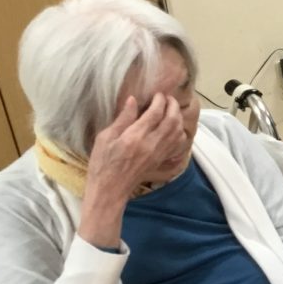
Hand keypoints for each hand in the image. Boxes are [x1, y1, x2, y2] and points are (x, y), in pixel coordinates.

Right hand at [79, 95, 185, 245]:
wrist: (110, 189)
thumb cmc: (102, 163)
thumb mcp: (105, 138)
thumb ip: (122, 119)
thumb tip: (133, 100)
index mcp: (134, 137)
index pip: (155, 113)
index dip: (160, 100)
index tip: (157, 94)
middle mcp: (151, 144)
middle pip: (172, 120)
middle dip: (173, 105)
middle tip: (168, 98)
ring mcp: (159, 153)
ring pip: (178, 131)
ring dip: (178, 117)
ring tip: (172, 109)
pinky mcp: (161, 160)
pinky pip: (178, 144)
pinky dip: (180, 132)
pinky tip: (174, 127)